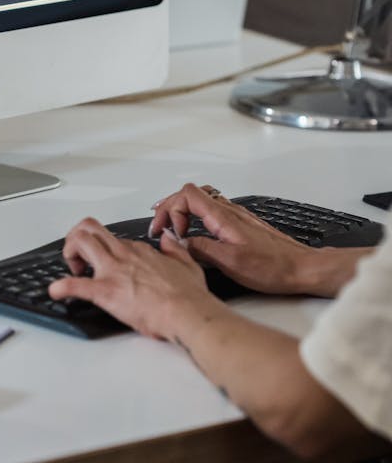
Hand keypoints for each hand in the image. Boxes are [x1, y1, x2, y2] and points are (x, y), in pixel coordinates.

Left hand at [48, 216, 214, 339]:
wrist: (187, 312)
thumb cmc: (188, 295)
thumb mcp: (187, 263)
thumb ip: (174, 249)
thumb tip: (168, 238)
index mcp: (139, 251)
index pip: (114, 240)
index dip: (106, 249)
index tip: (106, 261)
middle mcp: (123, 255)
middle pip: (90, 230)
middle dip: (78, 239)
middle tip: (80, 258)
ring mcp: (113, 271)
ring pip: (80, 242)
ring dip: (69, 252)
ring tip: (73, 268)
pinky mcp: (105, 291)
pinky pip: (76, 285)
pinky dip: (62, 288)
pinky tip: (56, 291)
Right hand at [150, 183, 351, 296]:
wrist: (301, 268)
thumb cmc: (273, 267)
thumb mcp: (231, 263)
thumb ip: (201, 249)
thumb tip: (180, 242)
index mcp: (224, 217)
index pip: (187, 195)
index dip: (171, 210)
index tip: (169, 232)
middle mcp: (229, 211)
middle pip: (190, 194)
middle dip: (169, 208)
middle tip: (160, 228)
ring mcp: (235, 216)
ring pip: (201, 200)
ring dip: (181, 211)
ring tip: (171, 227)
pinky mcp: (240, 225)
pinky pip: (211, 210)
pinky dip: (195, 216)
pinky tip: (194, 231)